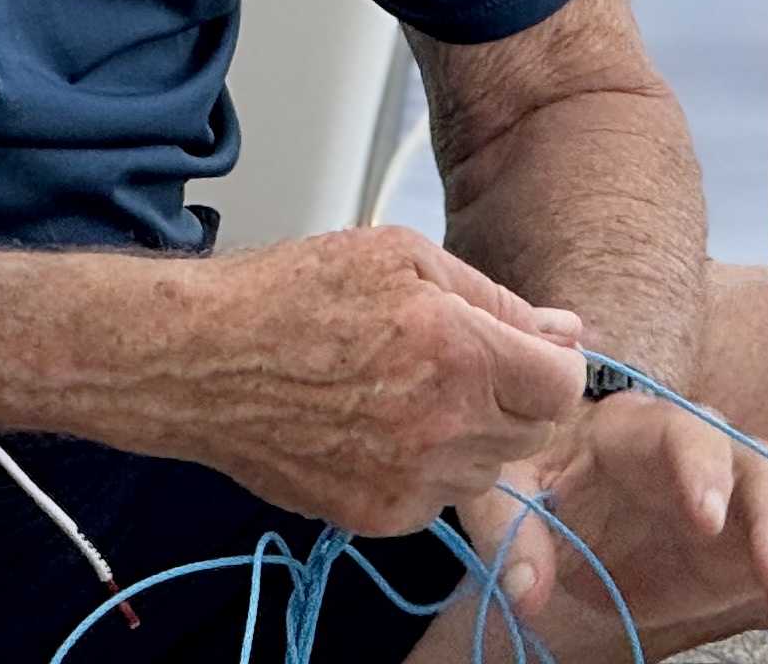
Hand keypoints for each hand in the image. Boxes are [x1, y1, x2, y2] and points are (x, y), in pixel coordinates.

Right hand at [122, 226, 586, 534]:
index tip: (532, 349)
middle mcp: (444, 422)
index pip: (563, 383)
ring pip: (488, 468)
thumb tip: (563, 330)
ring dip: (472, 432)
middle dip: (515, 394)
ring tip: (411, 386)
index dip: (554, 361)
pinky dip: (426, 464)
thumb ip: (493, 297)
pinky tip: (380, 421)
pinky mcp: (378, 514)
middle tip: (461, 359)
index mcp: (458, 347)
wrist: (204, 357)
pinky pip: (437, 497)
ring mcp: (412, 477)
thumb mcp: (399, 254)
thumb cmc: (293, 293)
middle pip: (533, 431)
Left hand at [449, 391, 767, 660]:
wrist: (573, 511)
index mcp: (635, 428)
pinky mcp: (755, 539)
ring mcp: (735, 494)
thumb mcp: (513, 490)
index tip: (707, 519)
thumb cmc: (546, 480)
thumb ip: (512, 529)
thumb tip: (524, 588)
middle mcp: (698, 451)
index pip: (681, 431)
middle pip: (756, 462)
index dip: (701, 468)